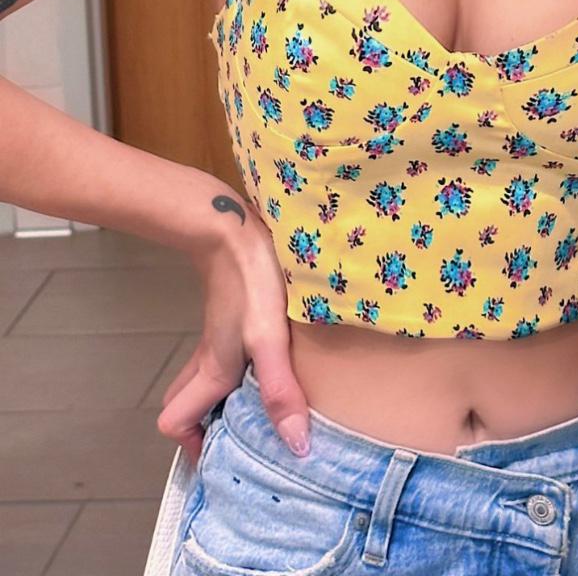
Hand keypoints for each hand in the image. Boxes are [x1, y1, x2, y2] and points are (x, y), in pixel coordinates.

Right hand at [156, 216, 311, 468]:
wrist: (235, 229)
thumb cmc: (252, 284)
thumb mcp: (271, 341)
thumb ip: (280, 392)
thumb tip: (295, 447)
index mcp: (211, 373)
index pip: (174, 423)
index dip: (193, 445)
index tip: (226, 454)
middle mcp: (206, 360)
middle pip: (184, 404)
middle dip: (205, 426)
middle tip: (243, 436)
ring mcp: (214, 338)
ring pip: (202, 381)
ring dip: (222, 399)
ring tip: (262, 408)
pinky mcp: (228, 319)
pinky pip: (220, 357)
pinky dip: (236, 372)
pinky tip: (270, 364)